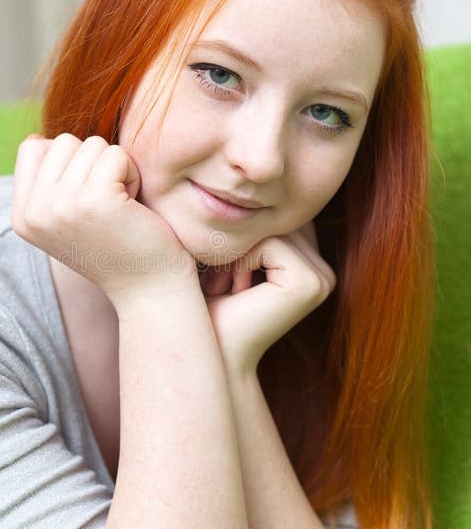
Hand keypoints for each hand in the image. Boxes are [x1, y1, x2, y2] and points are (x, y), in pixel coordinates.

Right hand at [11, 133, 195, 307]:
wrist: (149, 290)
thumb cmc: (117, 246)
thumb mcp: (66, 218)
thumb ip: (48, 183)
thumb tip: (39, 138)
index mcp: (22, 217)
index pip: (32, 147)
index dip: (68, 159)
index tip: (87, 196)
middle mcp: (35, 212)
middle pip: (64, 142)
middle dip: (94, 164)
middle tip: (108, 203)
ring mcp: (62, 205)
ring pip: (91, 144)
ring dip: (115, 169)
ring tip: (121, 206)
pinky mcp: (95, 200)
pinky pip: (117, 154)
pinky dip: (133, 174)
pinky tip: (133, 207)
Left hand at [200, 221, 335, 376]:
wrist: (205, 353)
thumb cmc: (205, 308)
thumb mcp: (224, 258)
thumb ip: (241, 225)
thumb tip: (229, 176)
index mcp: (309, 263)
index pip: (275, 218)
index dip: (241, 234)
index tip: (215, 270)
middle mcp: (324, 271)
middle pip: (277, 219)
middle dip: (240, 241)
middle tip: (214, 279)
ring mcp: (323, 278)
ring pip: (272, 228)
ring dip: (237, 252)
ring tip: (221, 286)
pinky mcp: (311, 284)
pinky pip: (271, 243)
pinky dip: (242, 260)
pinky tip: (232, 290)